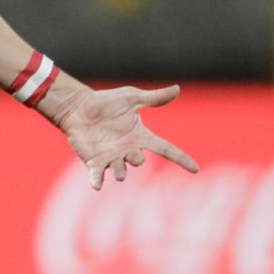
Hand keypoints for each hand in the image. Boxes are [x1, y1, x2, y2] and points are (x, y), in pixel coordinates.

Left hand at [43, 82, 199, 189]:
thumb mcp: (131, 97)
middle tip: (131, 154)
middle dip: (137, 160)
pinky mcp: (93, 161)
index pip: (166, 149)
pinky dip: (97, 181)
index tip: (195, 168)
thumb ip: (153, 97)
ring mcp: (111, 157)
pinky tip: (96, 185)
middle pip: (139, 162)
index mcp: (140, 136)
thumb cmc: (105, 102)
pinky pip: (97, 175)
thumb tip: (177, 89)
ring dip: (120, 172)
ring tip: (117, 170)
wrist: (78, 106)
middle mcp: (128, 150)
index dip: (181, 158)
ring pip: (120, 172)